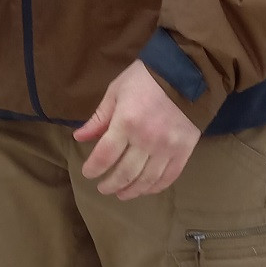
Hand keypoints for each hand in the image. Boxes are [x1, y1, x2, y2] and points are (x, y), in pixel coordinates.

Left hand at [73, 61, 201, 199]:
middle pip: (125, 173)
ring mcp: (167, 147)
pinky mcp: (184, 151)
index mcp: (126, 122)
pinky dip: (155, 187)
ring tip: (121, 194)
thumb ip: (99, 118)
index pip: (104, 156)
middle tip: (103, 188)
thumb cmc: (146, 78)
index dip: (93, 169)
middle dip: (110, 184)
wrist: (187, 72)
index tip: (88, 173)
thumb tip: (79, 138)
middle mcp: (146, 139)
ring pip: (146, 180)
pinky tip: (145, 189)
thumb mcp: (116, 91)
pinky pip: (169, 177)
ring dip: (131, 191)